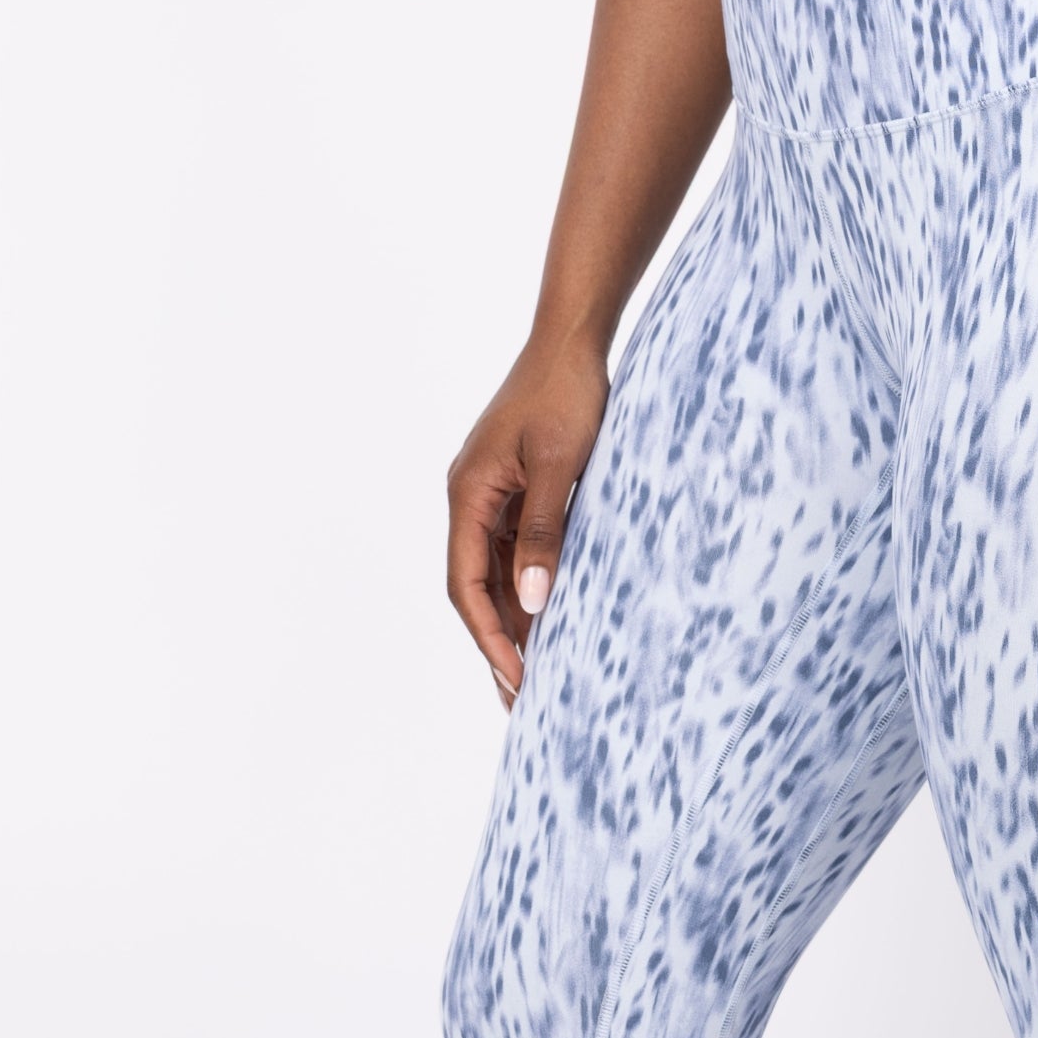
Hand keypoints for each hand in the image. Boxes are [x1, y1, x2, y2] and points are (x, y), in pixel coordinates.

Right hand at [446, 321, 610, 710]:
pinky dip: (529, 583)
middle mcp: (471, 496)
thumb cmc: (566, 392)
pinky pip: (514, 547)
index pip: (465, 585)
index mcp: (468, 494)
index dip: (489, 637)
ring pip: (495, 570)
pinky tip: (552, 614)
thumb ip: (545, 531)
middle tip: (521, 702)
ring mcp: (492, 490)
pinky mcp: (516, 484)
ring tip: (538, 673)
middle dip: (497, 642)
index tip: (516, 680)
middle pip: (474, 585)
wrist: (572, 336)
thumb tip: (533, 604)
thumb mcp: (561, 462)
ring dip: (513, 618)